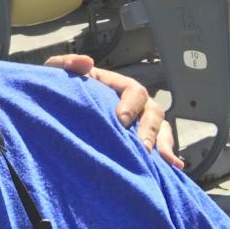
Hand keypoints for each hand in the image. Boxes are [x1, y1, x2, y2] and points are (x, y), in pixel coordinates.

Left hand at [44, 54, 181, 167]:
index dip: (131, 104)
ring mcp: (140, 122)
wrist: (56, 114)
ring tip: (162, 159)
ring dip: (162, 143)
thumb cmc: (60, 92)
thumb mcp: (57, 74)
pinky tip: (173, 166)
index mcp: (116, 86)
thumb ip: (66, 64)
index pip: (133, 90)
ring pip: (161, 129)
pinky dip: (168, 156)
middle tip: (142, 146)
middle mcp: (134, 103)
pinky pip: (161, 146)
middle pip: (153, 111)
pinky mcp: (140, 141)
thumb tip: (87, 62)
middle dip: (149, 129)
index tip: (121, 120)